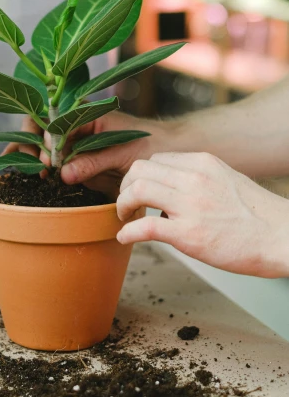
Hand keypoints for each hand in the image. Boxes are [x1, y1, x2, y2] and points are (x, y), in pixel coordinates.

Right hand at [3, 111, 167, 198]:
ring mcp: (71, 142)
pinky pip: (49, 161)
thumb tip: (63, 173)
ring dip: (28, 155)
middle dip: (29, 142)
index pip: (54, 119)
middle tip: (36, 165)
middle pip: (38, 125)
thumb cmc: (150, 145)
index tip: (51, 158)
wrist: (166, 153)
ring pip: (38, 143)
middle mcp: (74, 124)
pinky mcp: (73, 161)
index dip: (47, 138)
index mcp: (86, 113)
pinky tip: (26, 175)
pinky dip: (36, 166)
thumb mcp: (123, 153)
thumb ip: (93, 161)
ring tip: (25, 171)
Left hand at [116, 152, 288, 277]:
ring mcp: (191, 205)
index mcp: (203, 163)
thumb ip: (197, 180)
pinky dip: (127, 232)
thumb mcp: (225, 180)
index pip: (156, 159)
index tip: (138, 191)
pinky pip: (145, 226)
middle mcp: (194, 178)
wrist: (280, 237)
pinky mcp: (189, 234)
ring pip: (136, 190)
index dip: (141, 176)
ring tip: (125, 217)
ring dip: (122, 204)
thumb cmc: (256, 216)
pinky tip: (124, 237)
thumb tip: (171, 191)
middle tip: (127, 203)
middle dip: (125, 186)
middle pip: (139, 169)